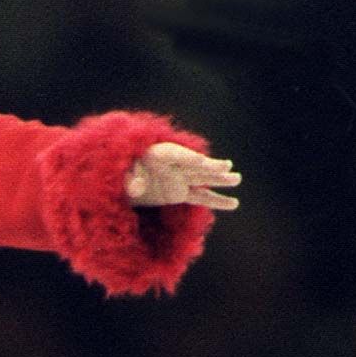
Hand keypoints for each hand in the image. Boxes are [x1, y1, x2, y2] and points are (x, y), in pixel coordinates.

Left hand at [125, 143, 240, 209]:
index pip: (175, 154)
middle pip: (194, 165)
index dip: (187, 157)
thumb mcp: (120, 174)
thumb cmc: (119, 171)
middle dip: (209, 166)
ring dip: (219, 179)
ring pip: (203, 179)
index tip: (200, 161)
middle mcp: (173, 165)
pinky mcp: (180, 193)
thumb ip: (129, 179)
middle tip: (225, 167)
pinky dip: (217, 200)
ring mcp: (179, 178)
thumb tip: (137, 188)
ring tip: (237, 179)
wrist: (119, 180)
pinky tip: (234, 203)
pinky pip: (201, 197)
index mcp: (157, 153)